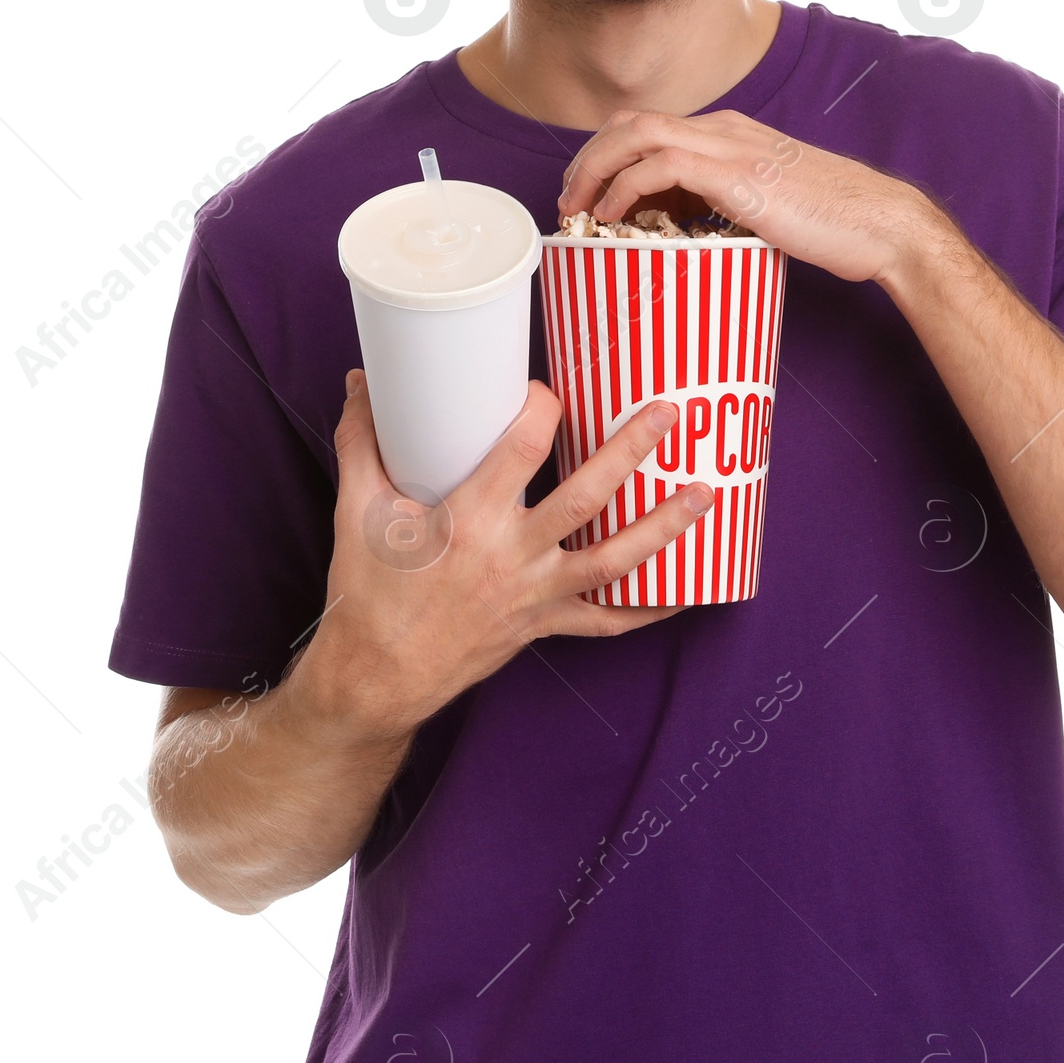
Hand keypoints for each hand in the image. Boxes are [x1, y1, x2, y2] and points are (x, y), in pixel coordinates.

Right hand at [300, 370, 712, 741]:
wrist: (375, 680)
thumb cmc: (367, 591)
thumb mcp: (357, 511)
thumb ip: (361, 443)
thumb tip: (359, 383)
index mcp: (468, 521)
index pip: (521, 449)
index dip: (542, 408)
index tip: (549, 389)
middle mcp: (511, 557)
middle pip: (587, 496)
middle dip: (632, 451)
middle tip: (670, 412)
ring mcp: (534, 596)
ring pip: (614, 560)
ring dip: (664, 527)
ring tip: (705, 491)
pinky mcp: (544, 625)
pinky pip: (608, 621)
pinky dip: (651, 606)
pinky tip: (689, 586)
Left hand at [555, 107, 937, 283]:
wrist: (881, 223)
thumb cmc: (835, 224)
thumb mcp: (769, 208)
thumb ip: (728, 208)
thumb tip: (689, 237)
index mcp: (731, 133)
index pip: (649, 127)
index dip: (607, 156)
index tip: (589, 196)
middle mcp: (725, 129)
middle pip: (629, 122)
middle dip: (587, 159)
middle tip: (569, 202)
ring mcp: (729, 146)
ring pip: (634, 134)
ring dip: (594, 170)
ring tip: (578, 209)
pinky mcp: (735, 174)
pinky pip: (658, 166)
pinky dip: (625, 188)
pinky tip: (614, 217)